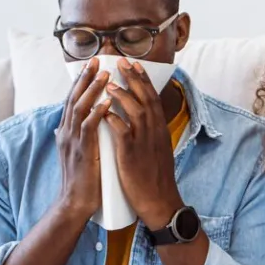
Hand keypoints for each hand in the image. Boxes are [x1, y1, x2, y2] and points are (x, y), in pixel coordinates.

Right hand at [56, 57, 110, 218]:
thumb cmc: (83, 179)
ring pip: (80, 108)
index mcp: (67, 132)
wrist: (76, 204)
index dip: (81, 82)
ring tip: (105, 74)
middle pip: (74, 99)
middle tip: (96, 60)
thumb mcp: (79, 152)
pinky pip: (89, 128)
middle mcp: (66, 133)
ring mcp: (73, 142)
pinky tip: (107, 101)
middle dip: (85, 78)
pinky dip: (98, 112)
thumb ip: (80, 136)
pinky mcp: (83, 152)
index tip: (91, 65)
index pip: (73, 100)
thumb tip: (79, 123)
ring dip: (92, 90)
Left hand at [103, 58, 183, 228]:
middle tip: (122, 62)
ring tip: (109, 84)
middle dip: (134, 79)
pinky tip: (105, 111)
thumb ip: (148, 133)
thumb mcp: (156, 150)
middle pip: (147, 99)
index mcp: (159, 130)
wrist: (159, 202)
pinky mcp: (132, 156)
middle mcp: (155, 133)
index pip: (152, 98)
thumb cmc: (154, 178)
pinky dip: (115, 120)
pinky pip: (124, 134)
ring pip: (137, 112)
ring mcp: (145, 144)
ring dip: (123, 96)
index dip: (143, 80)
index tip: (134, 65)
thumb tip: (139, 119)